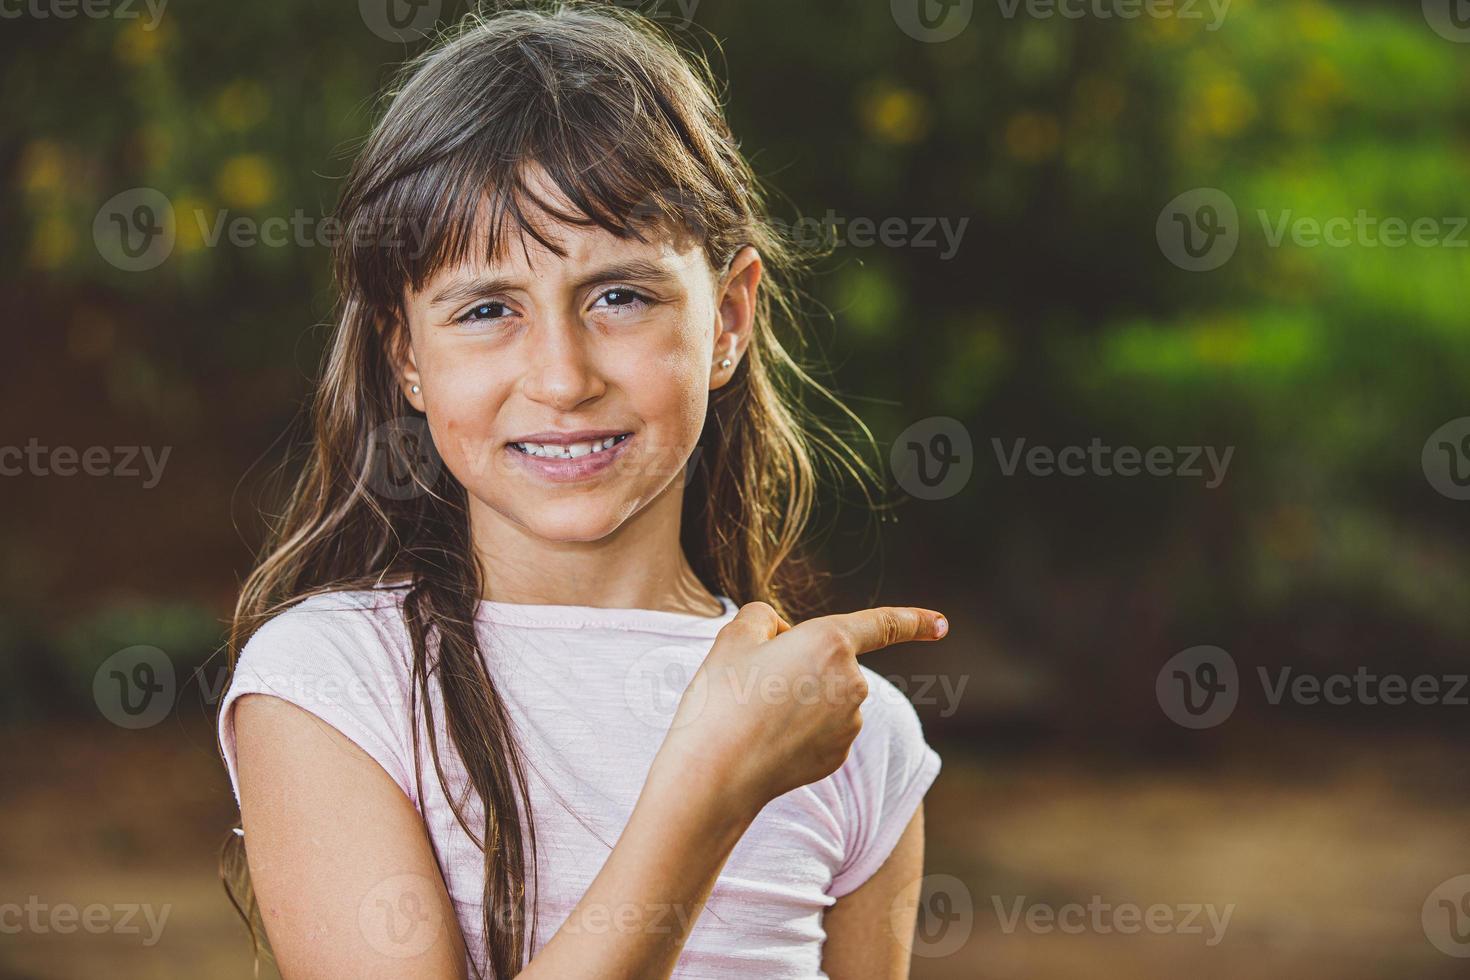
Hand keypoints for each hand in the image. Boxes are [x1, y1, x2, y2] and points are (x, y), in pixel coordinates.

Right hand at [658, 602, 947, 816]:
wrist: (716, 774)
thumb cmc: (722, 699)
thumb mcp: (733, 637)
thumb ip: (762, 618)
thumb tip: (778, 633)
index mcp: (831, 641)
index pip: (882, 625)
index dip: (914, 621)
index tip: (943, 624)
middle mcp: (852, 682)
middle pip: (830, 660)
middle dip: (800, 661)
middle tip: (752, 679)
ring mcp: (849, 723)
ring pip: (824, 695)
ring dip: (798, 696)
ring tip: (754, 713)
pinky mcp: (837, 755)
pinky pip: (821, 727)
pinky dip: (798, 728)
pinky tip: (767, 739)